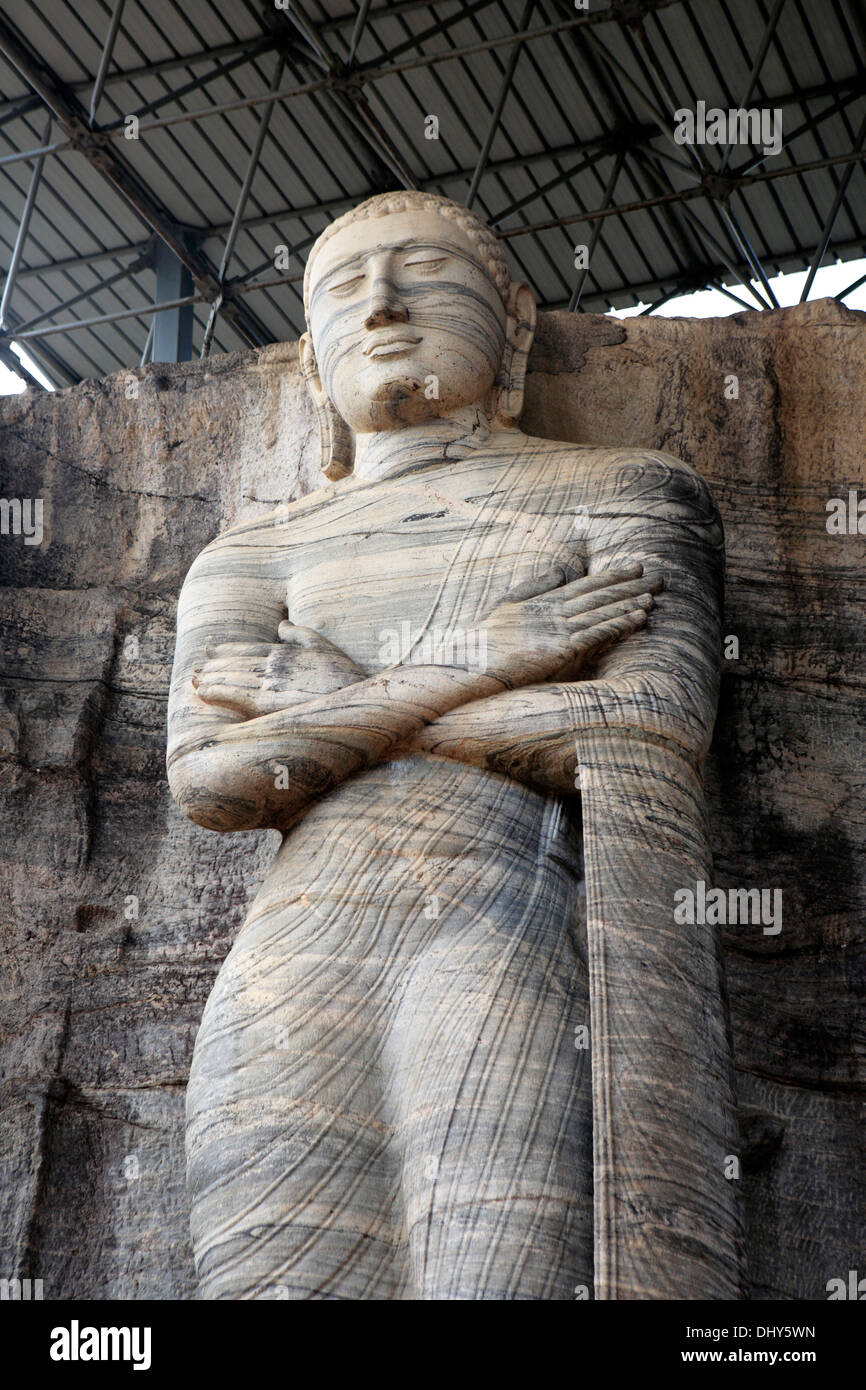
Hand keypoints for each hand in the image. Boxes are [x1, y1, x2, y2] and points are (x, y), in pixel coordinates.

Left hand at [191, 621, 365, 717]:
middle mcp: (273, 666)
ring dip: (210, 679)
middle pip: (235, 663)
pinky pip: (235, 697)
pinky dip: (217, 693)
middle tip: (195, 669)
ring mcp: (269, 684)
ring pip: (231, 679)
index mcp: (284, 652)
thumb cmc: (345, 676)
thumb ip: (300, 634)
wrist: (357, 701)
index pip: (247, 649)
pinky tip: (203, 693)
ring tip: (194, 681)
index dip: (227, 650)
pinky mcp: (268, 704)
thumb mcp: (324, 647)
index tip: (210, 650)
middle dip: (213, 666)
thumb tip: (280, 625)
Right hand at [470, 564, 663, 686]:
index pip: (585, 586)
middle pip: (599, 595)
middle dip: (629, 586)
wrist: (471, 661)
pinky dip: (619, 623)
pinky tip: (638, 618)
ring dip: (629, 603)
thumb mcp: (506, 605)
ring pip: (602, 611)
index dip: (611, 576)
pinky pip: (597, 632)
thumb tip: (559, 572)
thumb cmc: (484, 640)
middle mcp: (554, 611)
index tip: (633, 568)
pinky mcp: (560, 648)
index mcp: (543, 602)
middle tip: (657, 577)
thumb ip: (534, 587)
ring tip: (654, 595)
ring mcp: (557, 628)